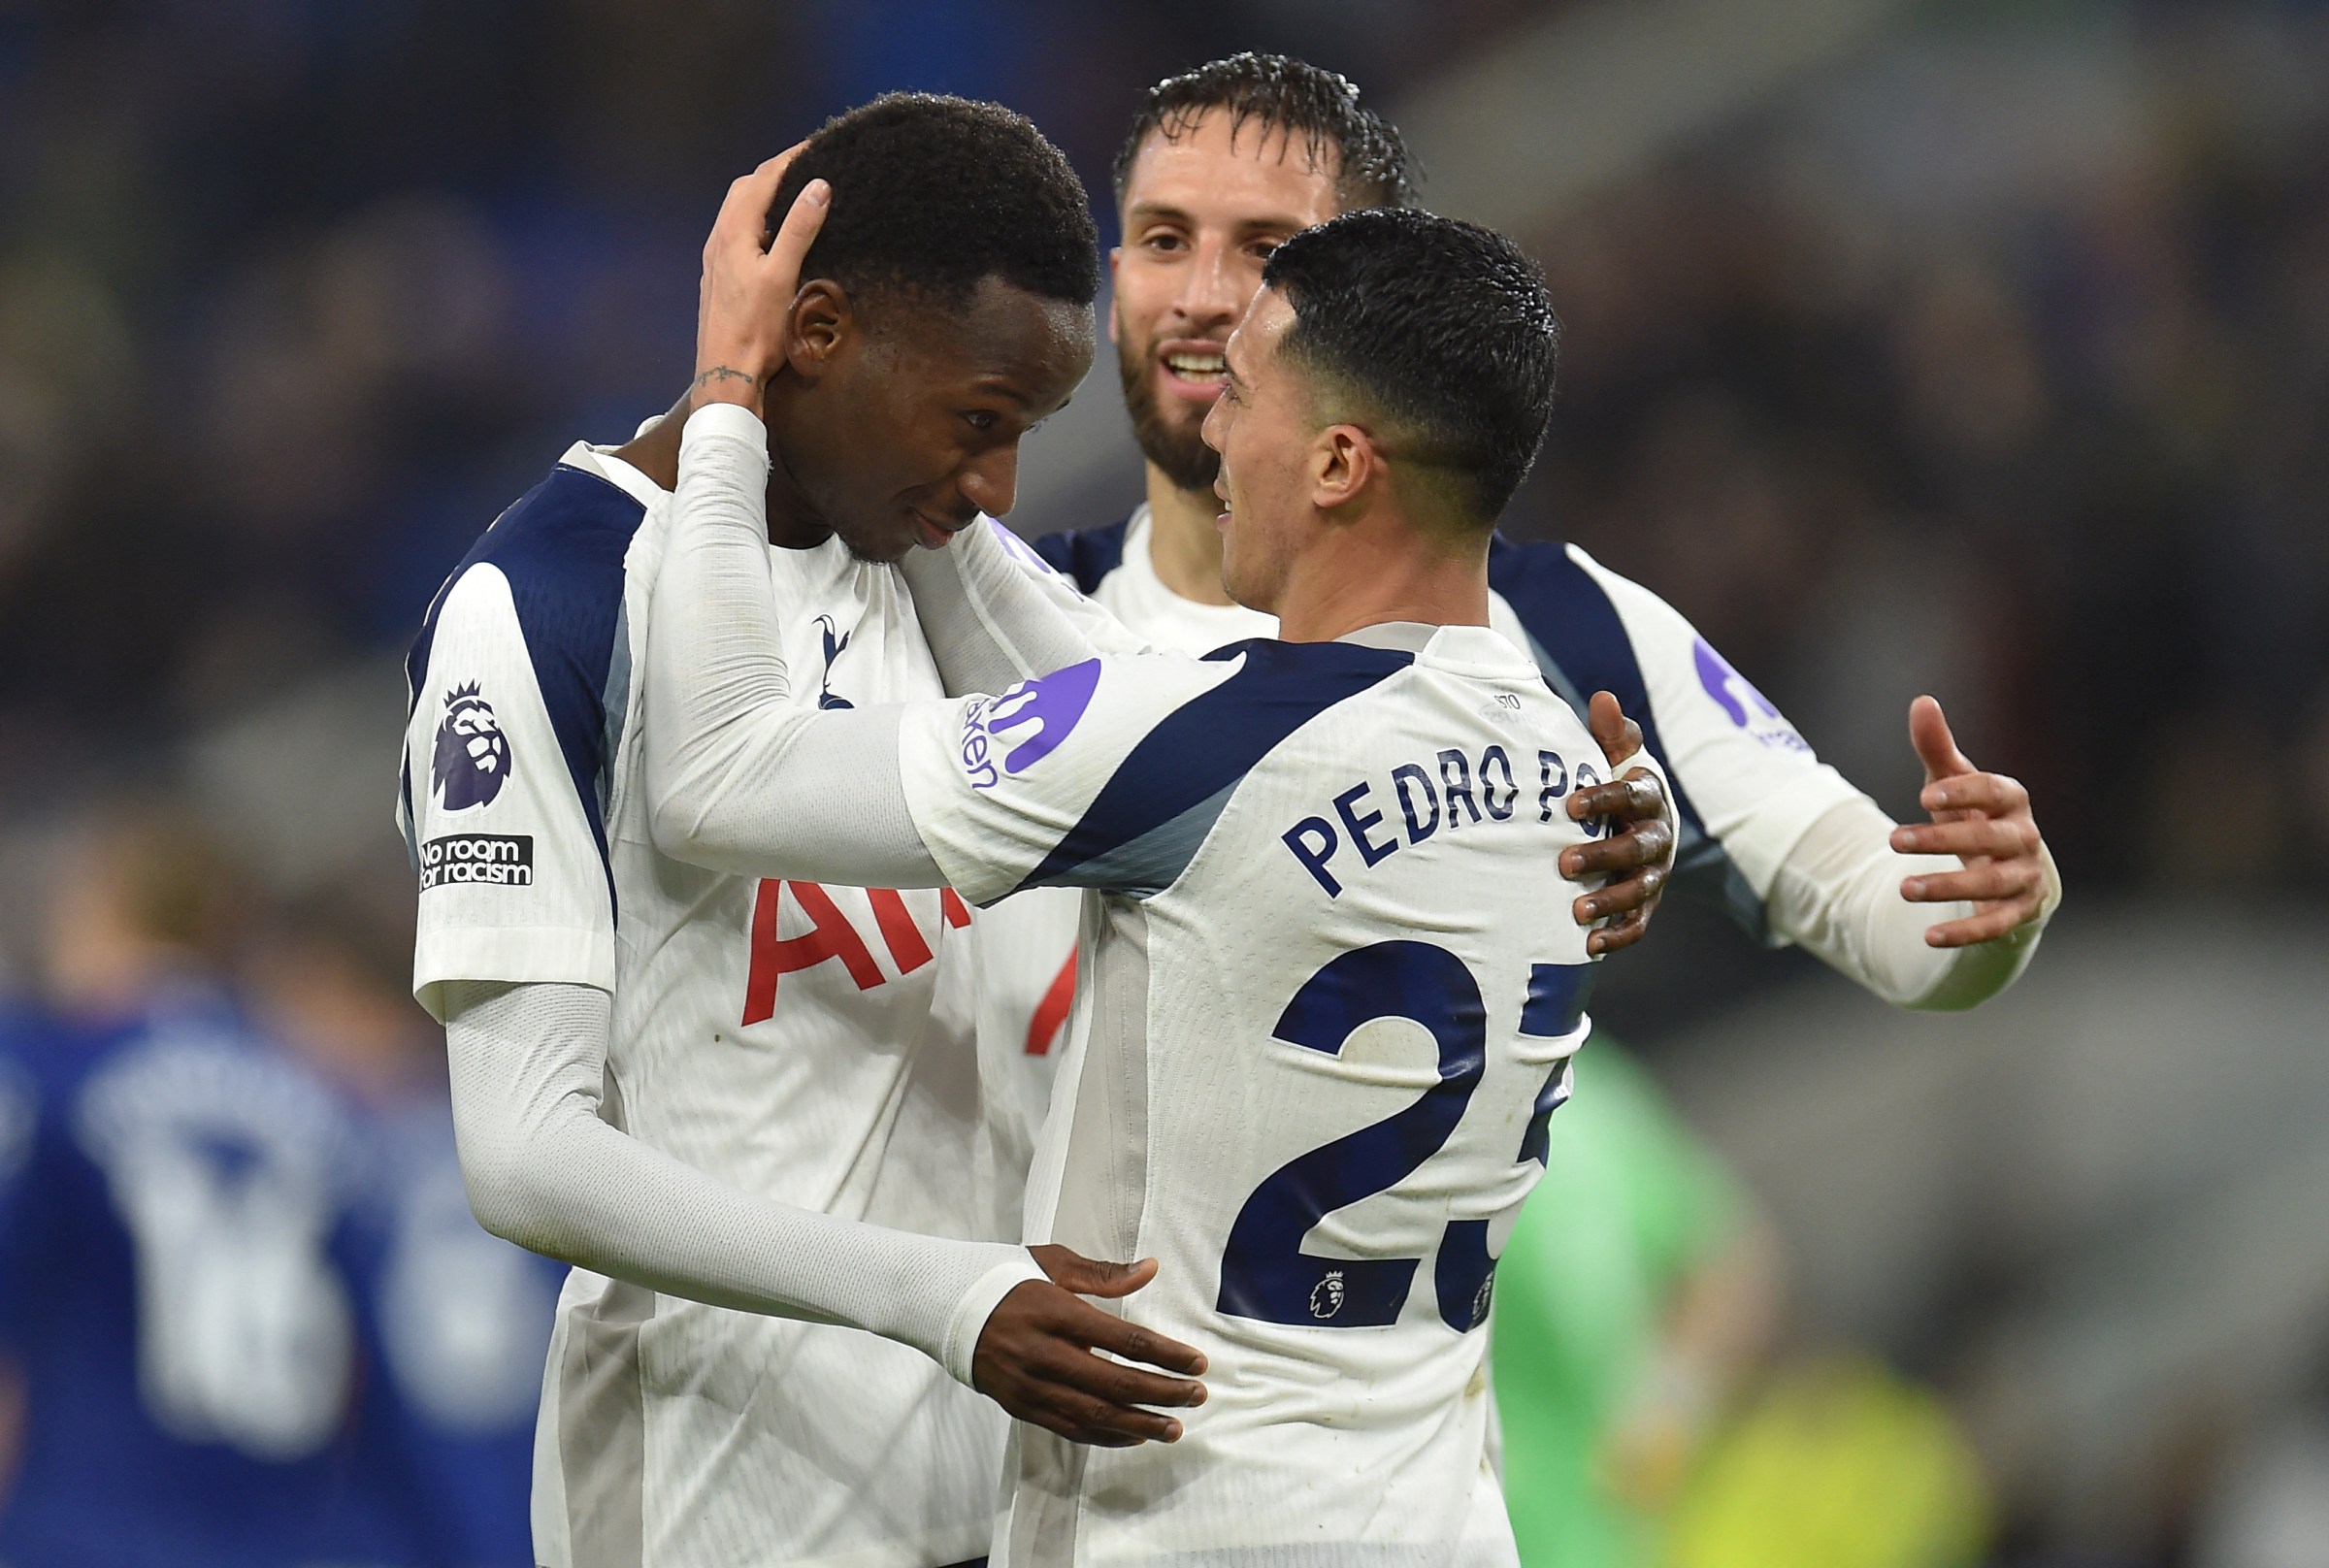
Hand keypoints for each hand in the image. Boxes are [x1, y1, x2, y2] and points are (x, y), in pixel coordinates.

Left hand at [693, 143, 829, 415]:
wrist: (725, 373)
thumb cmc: (756, 329)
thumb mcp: (783, 276)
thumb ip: (799, 229)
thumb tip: (817, 185)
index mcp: (733, 232)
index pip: (762, 179)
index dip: (789, 158)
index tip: (815, 146)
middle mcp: (719, 238)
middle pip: (745, 189)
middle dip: (774, 172)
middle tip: (806, 166)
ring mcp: (715, 258)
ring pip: (737, 211)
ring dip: (763, 195)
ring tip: (793, 195)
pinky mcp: (718, 276)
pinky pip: (735, 231)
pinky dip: (756, 218)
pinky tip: (771, 234)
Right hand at [971, 1244, 1208, 1446]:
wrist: (945, 1309)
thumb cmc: (1005, 1278)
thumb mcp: (1052, 1262)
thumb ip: (1104, 1273)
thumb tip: (1151, 1268)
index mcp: (1056, 1312)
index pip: (1124, 1341)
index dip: (1166, 1355)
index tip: (1198, 1362)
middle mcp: (1044, 1353)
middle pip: (1115, 1384)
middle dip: (1163, 1393)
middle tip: (1198, 1396)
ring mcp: (1031, 1385)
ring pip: (1094, 1415)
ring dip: (1140, 1424)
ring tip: (1175, 1428)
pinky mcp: (1021, 1405)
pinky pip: (1070, 1428)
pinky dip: (1105, 1435)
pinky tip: (1133, 1435)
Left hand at [1560, 690, 1675, 954]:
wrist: (1632, 823)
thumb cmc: (1613, 784)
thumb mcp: (1614, 756)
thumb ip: (1611, 734)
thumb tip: (1603, 699)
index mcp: (1649, 798)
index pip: (1633, 796)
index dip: (1604, 799)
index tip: (1569, 805)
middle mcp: (1658, 837)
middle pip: (1638, 849)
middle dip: (1604, 856)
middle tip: (1564, 863)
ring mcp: (1654, 874)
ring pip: (1640, 890)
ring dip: (1610, 901)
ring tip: (1576, 910)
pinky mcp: (1646, 904)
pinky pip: (1638, 924)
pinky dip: (1618, 935)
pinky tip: (1590, 945)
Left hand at [1889, 695, 2050, 946]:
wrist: (2008, 868)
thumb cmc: (1974, 815)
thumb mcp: (1953, 782)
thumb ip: (1937, 747)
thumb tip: (1922, 701)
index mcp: (2012, 799)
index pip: (1995, 790)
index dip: (1964, 791)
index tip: (1925, 794)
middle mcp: (2026, 837)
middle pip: (1989, 837)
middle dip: (1941, 839)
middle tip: (1893, 839)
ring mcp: (2026, 876)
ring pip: (1992, 882)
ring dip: (1948, 885)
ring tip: (1904, 889)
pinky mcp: (2021, 912)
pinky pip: (1996, 924)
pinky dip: (1966, 932)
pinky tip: (1929, 937)